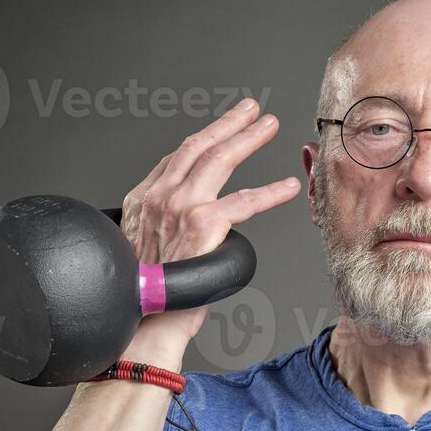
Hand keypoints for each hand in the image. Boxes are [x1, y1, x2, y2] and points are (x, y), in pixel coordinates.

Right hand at [119, 98, 301, 346]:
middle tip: (250, 110)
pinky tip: (288, 187)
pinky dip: (270, 193)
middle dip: (228, 123)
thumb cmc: (145, 296)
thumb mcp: (142, 249)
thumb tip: (183, 227)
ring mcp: (179, 206)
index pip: (175, 159)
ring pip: (219, 159)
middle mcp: (158, 196)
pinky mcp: (201, 222)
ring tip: (269, 126)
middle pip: (197, 146)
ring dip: (248, 138)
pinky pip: (243, 201)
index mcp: (142, 200)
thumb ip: (162, 227)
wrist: (141, 320)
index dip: (203, 137)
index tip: (222, 127)